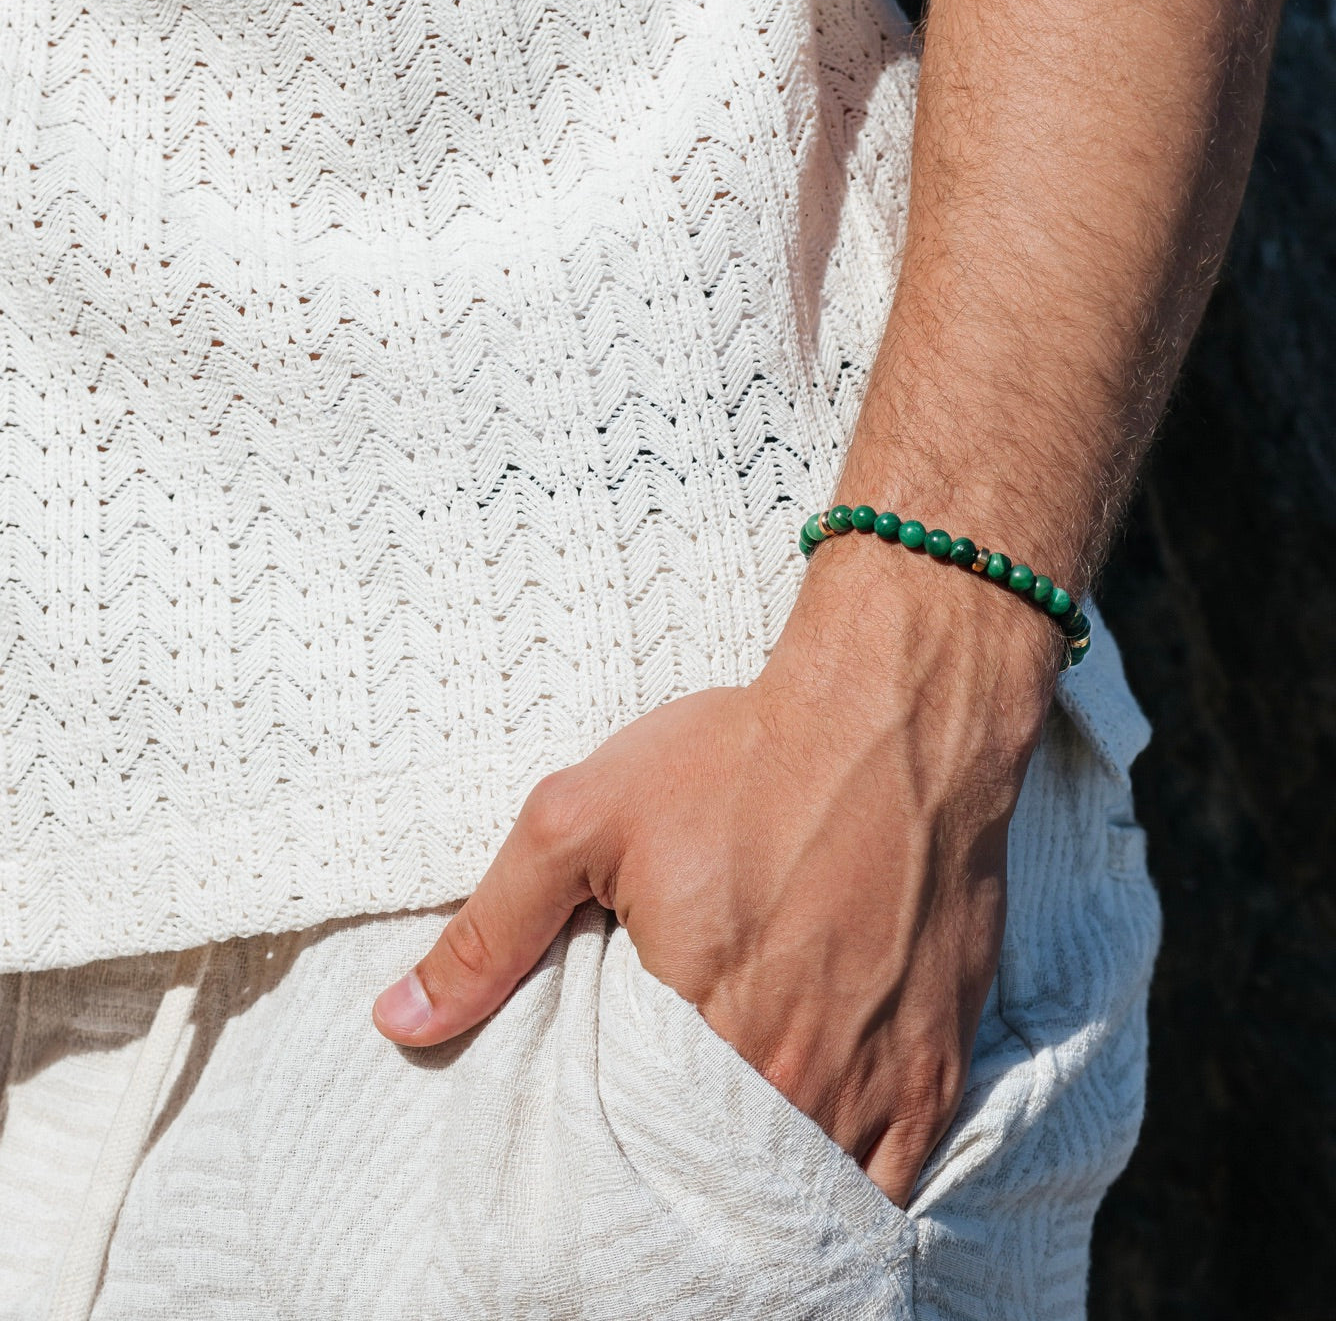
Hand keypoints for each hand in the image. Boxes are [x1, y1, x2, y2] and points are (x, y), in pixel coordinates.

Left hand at [372, 535, 1062, 1206]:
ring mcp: (882, 1075)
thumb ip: (490, 932)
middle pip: (726, 1190)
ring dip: (768, 1200)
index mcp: (699, 1031)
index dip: (616, 1174)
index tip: (602, 1163)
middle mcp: (798, 1075)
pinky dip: (855, 1188)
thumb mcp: (582, 820)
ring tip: (733, 1188)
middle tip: (665, 1181)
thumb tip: (398, 1023)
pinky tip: (820, 1174)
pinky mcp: (941, 1055)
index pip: (637, 1163)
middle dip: (690, 1195)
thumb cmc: (740, 758)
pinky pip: (899, 1174)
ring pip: (812, 1194)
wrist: (892, 714)